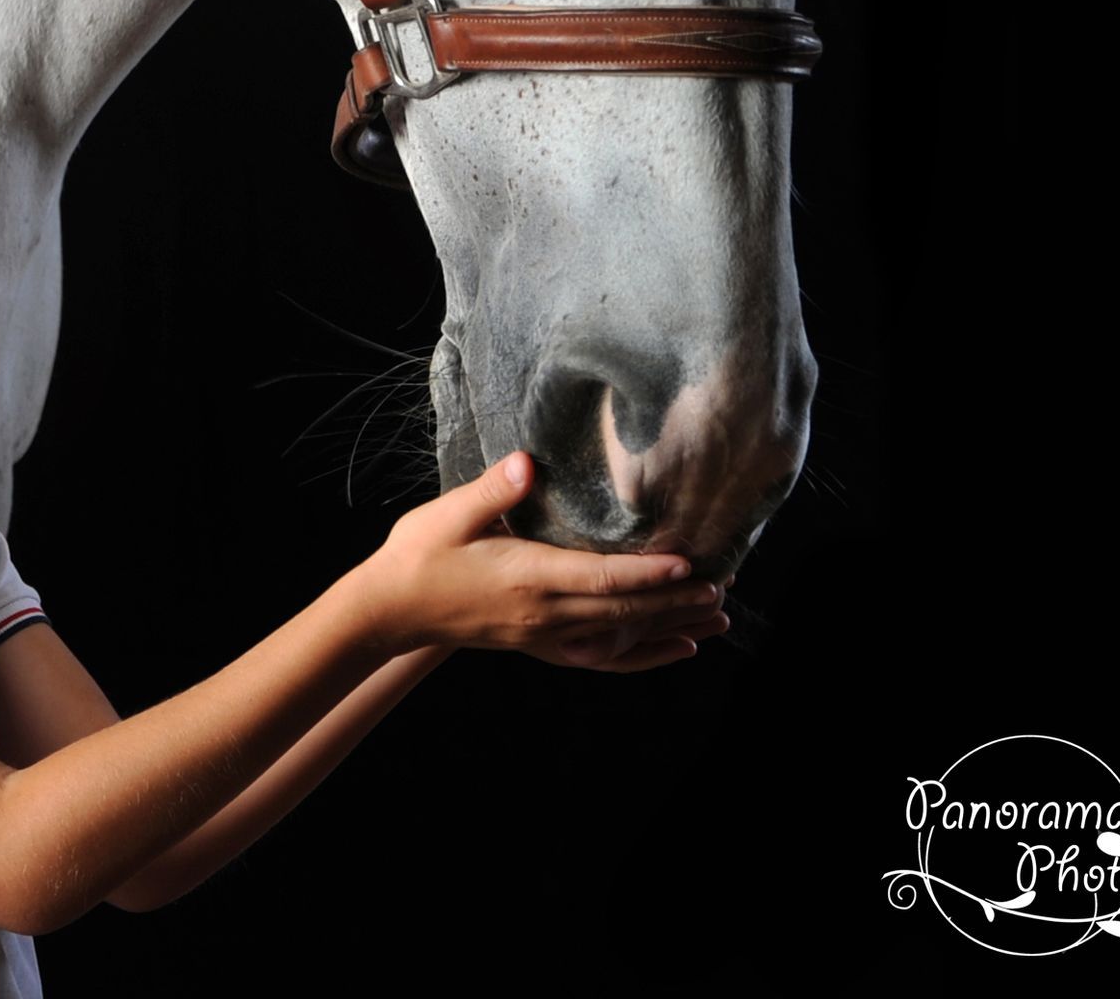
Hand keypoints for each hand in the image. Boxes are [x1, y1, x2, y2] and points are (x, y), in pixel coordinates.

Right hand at [349, 451, 727, 673]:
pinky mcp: (541, 644)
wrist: (394, 609)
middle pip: (623, 612)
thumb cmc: (421, 553)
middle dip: (677, 601)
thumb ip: (492, 488)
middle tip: (725, 586)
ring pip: (620, 638)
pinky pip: (602, 658)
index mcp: (527, 577)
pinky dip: (643, 657)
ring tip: (718, 618)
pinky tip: (674, 649)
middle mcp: (544, 613)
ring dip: (671, 628)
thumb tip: (526, 461)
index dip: (647, 574)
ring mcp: (544, 634)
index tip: (688, 564)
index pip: (600, 578)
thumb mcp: (449, 513)